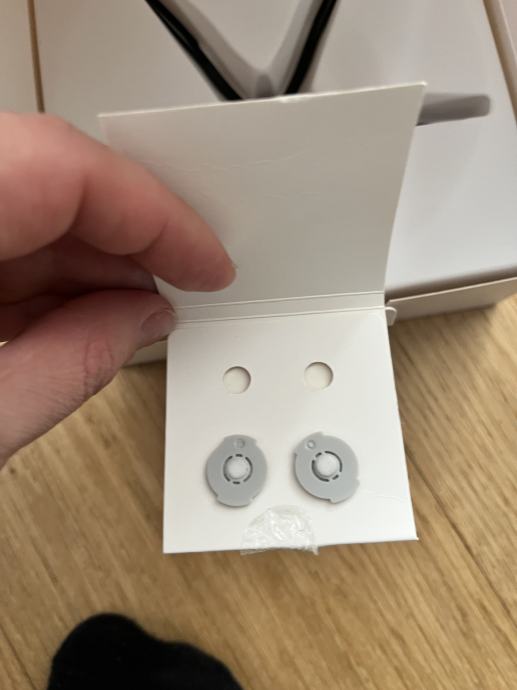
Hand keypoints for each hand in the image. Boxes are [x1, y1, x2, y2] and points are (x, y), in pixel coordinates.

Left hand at [0, 114, 233, 463]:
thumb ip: (68, 367)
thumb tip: (143, 320)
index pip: (66, 171)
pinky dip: (38, 279)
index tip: (208, 260)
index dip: (157, 213)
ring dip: (85, 267)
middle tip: (175, 292)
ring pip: (26, 208)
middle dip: (129, 245)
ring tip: (123, 320)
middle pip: (51, 182)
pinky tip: (66, 320)